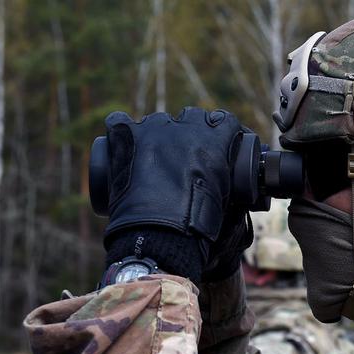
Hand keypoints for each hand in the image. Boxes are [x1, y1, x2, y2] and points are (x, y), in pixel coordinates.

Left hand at [98, 108, 247, 280]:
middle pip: (190, 118)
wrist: (161, 234)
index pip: (222, 121)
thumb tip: (234, 186)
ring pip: (157, 121)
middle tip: (182, 158)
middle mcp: (186, 125)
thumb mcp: (228, 200)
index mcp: (216, 138)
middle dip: (189, 133)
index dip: (219, 133)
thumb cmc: (198, 224)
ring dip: (157, 136)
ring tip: (151, 162)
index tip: (215, 144)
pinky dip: (121, 132)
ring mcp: (153, 128)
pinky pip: (119, 120)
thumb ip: (233, 184)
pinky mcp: (125, 136)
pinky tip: (122, 146)